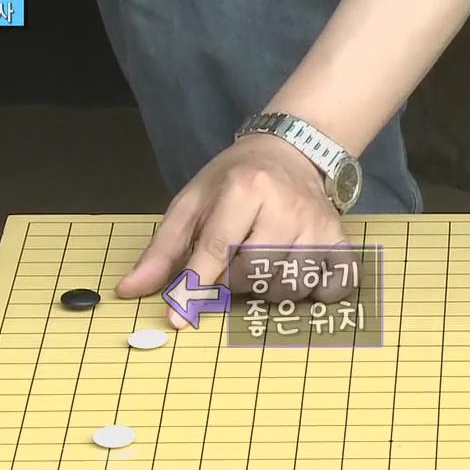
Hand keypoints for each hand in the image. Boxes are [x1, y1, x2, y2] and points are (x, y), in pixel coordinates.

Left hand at [116, 133, 350, 327]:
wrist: (292, 152)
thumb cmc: (236, 179)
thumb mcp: (193, 202)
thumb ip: (163, 249)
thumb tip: (129, 289)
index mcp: (246, 189)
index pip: (216, 251)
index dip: (194, 287)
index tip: (178, 317)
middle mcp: (287, 206)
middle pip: (252, 275)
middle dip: (234, 281)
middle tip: (234, 260)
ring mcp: (318, 225)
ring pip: (288, 288)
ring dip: (268, 289)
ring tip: (262, 264)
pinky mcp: (340, 240)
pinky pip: (330, 288)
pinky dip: (312, 293)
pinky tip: (296, 275)